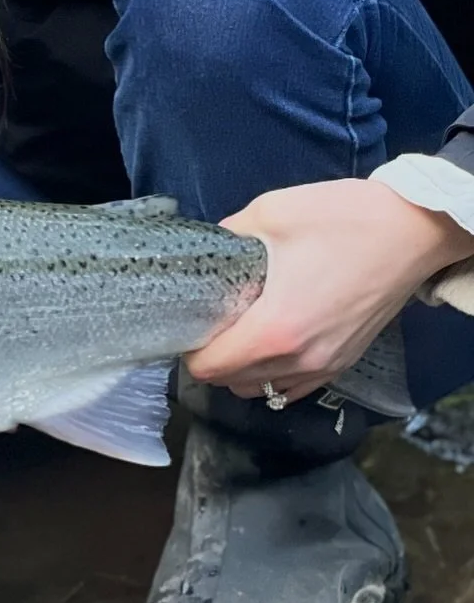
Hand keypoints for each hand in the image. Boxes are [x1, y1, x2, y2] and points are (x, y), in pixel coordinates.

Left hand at [186, 177, 473, 404]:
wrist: (411, 230)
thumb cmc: (340, 219)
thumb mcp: (269, 213)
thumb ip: (229, 235)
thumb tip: (208, 250)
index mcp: (275, 329)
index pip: (211, 368)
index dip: (191, 347)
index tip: (190, 320)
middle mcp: (299, 360)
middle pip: (233, 383)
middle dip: (214, 357)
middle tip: (213, 318)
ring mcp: (326, 366)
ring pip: (265, 389)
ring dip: (244, 368)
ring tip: (242, 328)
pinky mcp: (345, 362)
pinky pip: (296, 386)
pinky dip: (276, 373)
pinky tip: (274, 338)